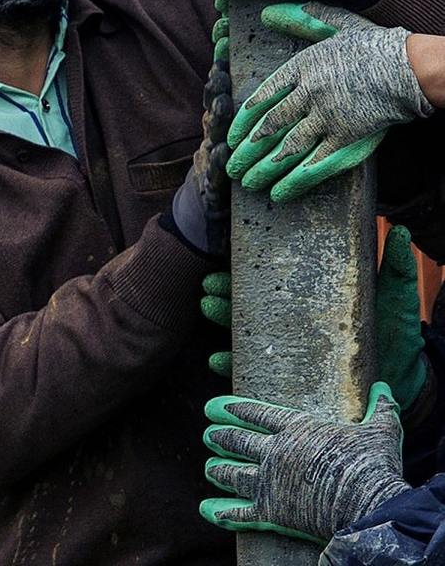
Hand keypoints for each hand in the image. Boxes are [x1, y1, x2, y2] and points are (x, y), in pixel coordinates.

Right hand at [167, 0, 232, 256]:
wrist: (205, 213)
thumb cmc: (229, 165)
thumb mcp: (237, 129)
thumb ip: (245, 100)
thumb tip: (255, 58)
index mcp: (223, 116)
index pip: (224, 76)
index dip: (224, 50)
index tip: (227, 23)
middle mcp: (213, 130)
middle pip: (215, 95)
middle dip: (218, 71)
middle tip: (223, 46)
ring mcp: (208, 155)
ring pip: (213, 130)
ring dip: (216, 113)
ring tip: (222, 95)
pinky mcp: (211, 185)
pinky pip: (213, 172)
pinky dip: (215, 162)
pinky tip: (219, 153)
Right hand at [200, 226, 427, 411]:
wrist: (405, 381)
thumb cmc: (398, 336)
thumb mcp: (397, 299)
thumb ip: (396, 269)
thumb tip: (401, 231)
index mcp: (314, 298)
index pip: (276, 278)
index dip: (251, 267)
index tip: (230, 257)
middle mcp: (296, 321)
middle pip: (252, 302)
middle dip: (225, 291)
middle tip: (209, 285)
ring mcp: (291, 349)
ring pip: (246, 330)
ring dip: (223, 318)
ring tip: (208, 306)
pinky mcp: (290, 378)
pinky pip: (254, 371)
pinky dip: (232, 366)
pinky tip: (218, 360)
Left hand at [201, 382, 409, 541]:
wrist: (368, 501)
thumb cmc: (373, 463)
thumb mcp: (380, 429)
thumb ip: (379, 407)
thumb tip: (386, 388)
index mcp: (296, 427)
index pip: (257, 414)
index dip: (235, 409)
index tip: (216, 406)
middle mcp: (276, 450)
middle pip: (240, 441)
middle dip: (221, 437)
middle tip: (208, 434)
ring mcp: (270, 481)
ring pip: (234, 474)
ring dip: (219, 470)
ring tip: (208, 468)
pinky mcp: (272, 511)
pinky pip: (240, 512)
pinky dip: (222, 512)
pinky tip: (208, 509)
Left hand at [225, 2, 432, 202]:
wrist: (409, 68)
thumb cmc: (373, 46)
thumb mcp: (335, 25)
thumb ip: (302, 21)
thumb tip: (268, 11)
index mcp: (302, 67)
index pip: (263, 96)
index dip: (244, 119)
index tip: (232, 135)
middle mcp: (309, 93)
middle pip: (270, 126)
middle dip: (248, 150)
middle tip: (232, 165)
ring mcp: (327, 117)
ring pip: (287, 148)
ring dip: (263, 168)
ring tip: (247, 182)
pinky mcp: (347, 137)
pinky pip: (315, 163)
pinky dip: (294, 180)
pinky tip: (279, 192)